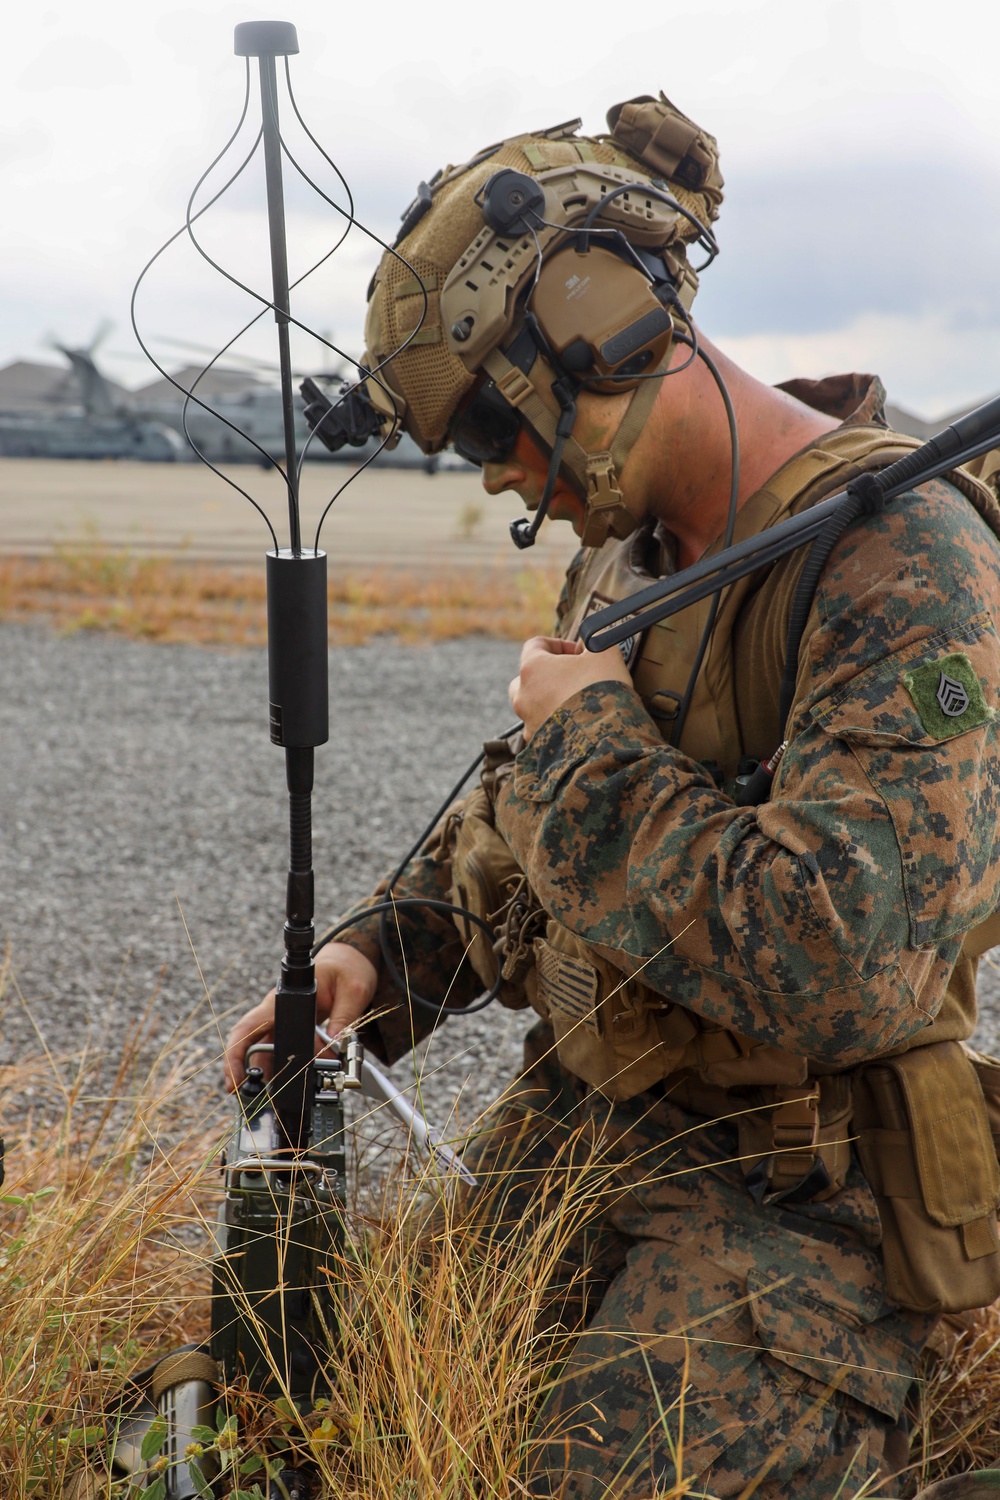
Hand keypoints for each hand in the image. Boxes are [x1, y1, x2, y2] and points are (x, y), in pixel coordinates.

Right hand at [224, 941, 377, 1091]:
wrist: (349, 961)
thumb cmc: (346, 968)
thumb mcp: (354, 989)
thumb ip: (345, 1017)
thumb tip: (336, 1044)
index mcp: (284, 998)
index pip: (249, 1027)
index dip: (235, 1055)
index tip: (234, 1080)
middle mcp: (278, 1012)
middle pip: (253, 1046)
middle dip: (249, 1075)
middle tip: (253, 1100)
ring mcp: (285, 1022)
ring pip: (268, 1054)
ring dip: (272, 1076)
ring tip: (279, 1099)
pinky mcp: (296, 1031)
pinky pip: (287, 1054)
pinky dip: (291, 1071)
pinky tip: (298, 1085)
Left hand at [509, 635, 632, 739]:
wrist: (607, 739)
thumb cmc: (603, 691)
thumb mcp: (605, 653)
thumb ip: (594, 642)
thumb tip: (590, 644)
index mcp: (532, 668)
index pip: (535, 644)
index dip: (559, 644)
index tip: (578, 652)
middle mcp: (523, 695)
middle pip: (527, 677)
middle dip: (549, 674)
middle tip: (573, 677)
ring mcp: (528, 722)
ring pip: (534, 705)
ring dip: (551, 700)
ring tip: (577, 704)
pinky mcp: (538, 745)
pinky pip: (543, 729)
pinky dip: (556, 725)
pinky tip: (578, 725)